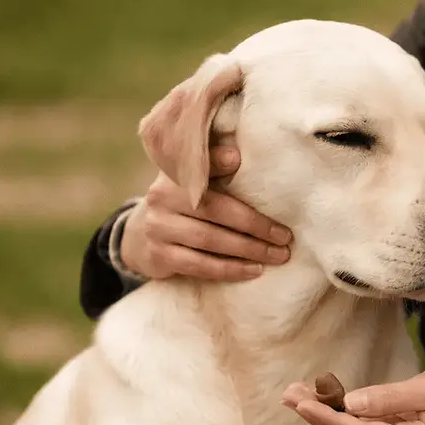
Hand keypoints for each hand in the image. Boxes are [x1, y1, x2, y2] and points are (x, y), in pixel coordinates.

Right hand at [121, 145, 291, 280]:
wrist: (139, 236)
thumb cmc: (182, 205)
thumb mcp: (192, 183)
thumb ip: (214, 169)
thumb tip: (238, 154)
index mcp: (174, 175)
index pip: (200, 167)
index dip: (218, 162)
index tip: (239, 160)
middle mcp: (162, 198)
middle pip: (216, 210)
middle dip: (255, 225)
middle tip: (285, 237)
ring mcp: (158, 228)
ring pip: (210, 240)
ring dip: (248, 249)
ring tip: (277, 255)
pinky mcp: (159, 256)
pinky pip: (200, 265)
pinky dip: (230, 269)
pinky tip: (254, 270)